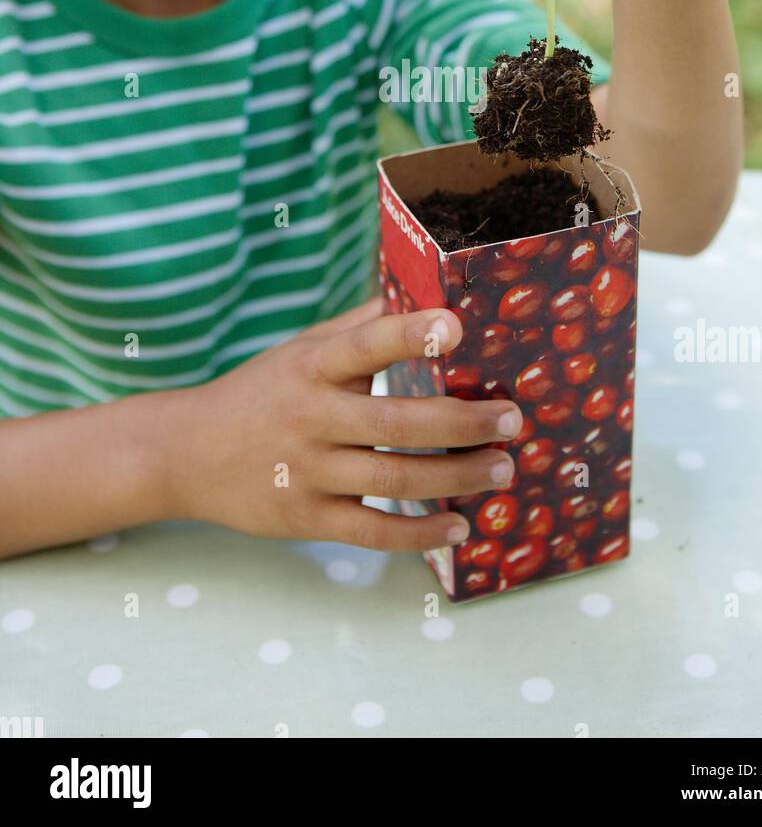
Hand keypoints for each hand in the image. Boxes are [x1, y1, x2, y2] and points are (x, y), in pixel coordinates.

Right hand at [164, 295, 522, 550]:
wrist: (184, 453)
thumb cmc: (259, 391)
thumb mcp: (299, 348)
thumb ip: (357, 327)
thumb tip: (416, 293)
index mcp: (313, 367)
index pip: (366, 345)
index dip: (410, 334)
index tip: (457, 326)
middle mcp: (312, 417)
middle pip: (398, 423)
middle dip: (463, 423)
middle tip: (513, 420)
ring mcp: (308, 472)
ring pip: (394, 480)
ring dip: (456, 477)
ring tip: (503, 470)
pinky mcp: (305, 518)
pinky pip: (371, 531)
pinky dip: (418, 533)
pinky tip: (458, 528)